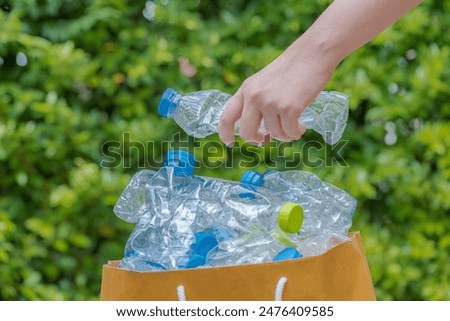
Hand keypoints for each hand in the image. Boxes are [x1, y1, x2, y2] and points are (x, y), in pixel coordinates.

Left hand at [218, 42, 334, 146]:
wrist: (312, 54)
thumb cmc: (291, 70)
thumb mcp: (264, 83)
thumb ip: (256, 103)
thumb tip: (257, 133)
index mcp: (246, 89)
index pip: (227, 117)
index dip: (225, 134)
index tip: (231, 144)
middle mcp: (254, 97)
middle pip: (247, 133)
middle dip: (257, 140)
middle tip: (266, 140)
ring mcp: (270, 102)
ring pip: (274, 134)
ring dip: (285, 134)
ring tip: (294, 125)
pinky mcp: (288, 108)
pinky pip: (289, 133)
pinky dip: (296, 133)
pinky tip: (301, 127)